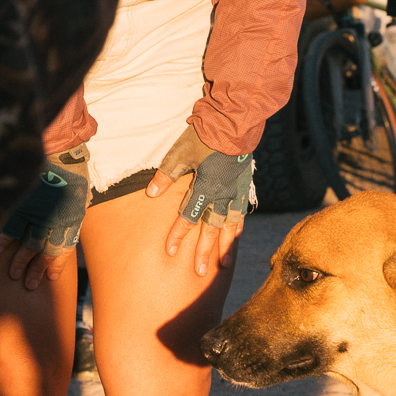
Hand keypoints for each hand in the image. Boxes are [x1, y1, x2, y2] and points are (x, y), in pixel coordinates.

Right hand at [0, 149, 89, 290]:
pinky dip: (5, 238)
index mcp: (74, 219)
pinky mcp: (25, 203)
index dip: (57, 264)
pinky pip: (12, 225)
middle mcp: (58, 221)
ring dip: (20, 261)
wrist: (62, 150)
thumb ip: (73, 213)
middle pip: (45, 252)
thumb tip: (67, 227)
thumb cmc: (71, 173)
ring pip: (29, 244)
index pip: (64, 248)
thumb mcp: (80, 195)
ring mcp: (41, 213)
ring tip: (13, 274)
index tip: (50, 277)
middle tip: (27, 284)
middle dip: (35, 270)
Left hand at [153, 124, 251, 276]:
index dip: (178, 235)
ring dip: (226, 246)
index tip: (170, 252)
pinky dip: (238, 227)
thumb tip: (151, 194)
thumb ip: (166, 176)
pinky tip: (236, 237)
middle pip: (211, 229)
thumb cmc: (204, 137)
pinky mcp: (244, 187)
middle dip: (204, 252)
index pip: (188, 217)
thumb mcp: (179, 153)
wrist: (234, 124)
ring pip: (230, 226)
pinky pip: (241, 213)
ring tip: (224, 264)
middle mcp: (221, 195)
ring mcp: (235, 193)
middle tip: (200, 272)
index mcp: (204, 187)